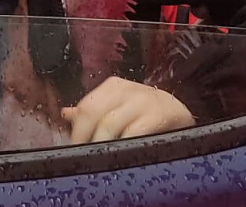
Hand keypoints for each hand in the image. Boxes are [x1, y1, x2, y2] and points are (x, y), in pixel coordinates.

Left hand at [62, 76, 194, 143]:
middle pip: (93, 112)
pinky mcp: (158, 116)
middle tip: (85, 156)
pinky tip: (121, 155)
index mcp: (113, 87)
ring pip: (110, 124)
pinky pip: (134, 132)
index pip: (85, 106)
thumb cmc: (145, 110)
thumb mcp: (119, 105)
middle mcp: (126, 89)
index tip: (75, 147)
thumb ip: (93, 110)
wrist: (179, 111)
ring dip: (102, 144)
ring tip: (99, 159)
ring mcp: (142, 101)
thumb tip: (65, 115)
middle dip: (86, 137)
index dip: (78, 130)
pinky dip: (124, 145)